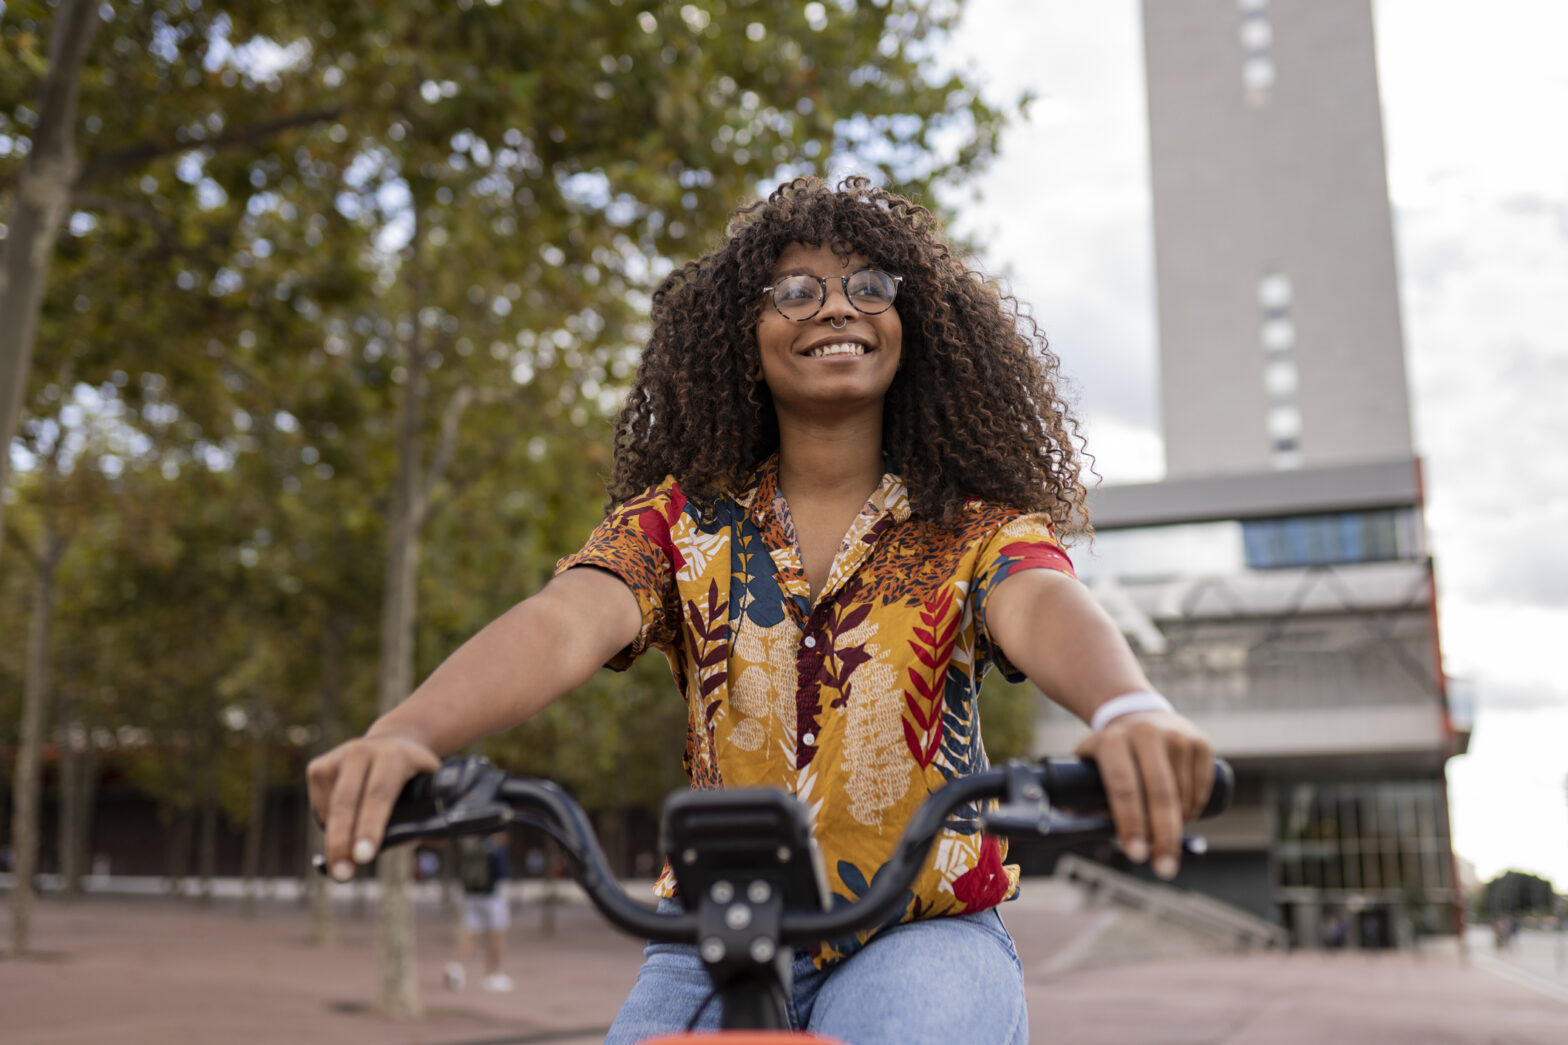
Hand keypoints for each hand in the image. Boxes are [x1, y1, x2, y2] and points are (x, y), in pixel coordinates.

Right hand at [306, 732, 439, 881]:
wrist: (393, 740)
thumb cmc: (415, 774)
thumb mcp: (431, 785)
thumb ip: (432, 814)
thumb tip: (430, 840)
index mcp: (394, 755)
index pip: (380, 795)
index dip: (371, 827)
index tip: (364, 856)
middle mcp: (362, 752)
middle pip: (346, 804)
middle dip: (342, 843)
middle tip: (343, 875)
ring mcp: (337, 758)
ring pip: (331, 812)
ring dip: (337, 842)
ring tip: (346, 861)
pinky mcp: (318, 767)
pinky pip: (321, 808)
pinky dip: (331, 824)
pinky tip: (348, 819)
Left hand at [1073, 710, 1212, 879]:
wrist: (1136, 713)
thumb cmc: (1108, 752)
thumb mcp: (1088, 764)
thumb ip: (1078, 795)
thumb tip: (1071, 828)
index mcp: (1113, 741)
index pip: (1123, 787)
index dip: (1130, 823)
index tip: (1135, 855)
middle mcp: (1146, 735)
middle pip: (1159, 794)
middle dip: (1163, 837)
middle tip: (1164, 869)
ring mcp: (1176, 736)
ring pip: (1183, 796)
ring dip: (1178, 824)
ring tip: (1165, 833)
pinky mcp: (1200, 742)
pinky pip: (1202, 788)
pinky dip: (1194, 809)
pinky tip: (1184, 814)